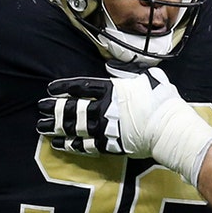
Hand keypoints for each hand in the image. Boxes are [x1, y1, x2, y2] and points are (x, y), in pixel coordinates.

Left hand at [39, 67, 211, 184]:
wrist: (170, 128)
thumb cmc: (163, 100)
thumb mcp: (149, 77)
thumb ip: (130, 73)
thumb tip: (118, 67)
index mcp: (113, 89)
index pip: (81, 87)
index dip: (64, 88)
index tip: (51, 89)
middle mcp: (104, 108)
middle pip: (72, 108)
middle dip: (54, 108)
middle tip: (41, 108)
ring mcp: (106, 128)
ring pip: (74, 128)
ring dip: (56, 127)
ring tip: (42, 127)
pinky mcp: (110, 145)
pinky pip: (85, 145)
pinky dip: (70, 144)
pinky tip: (59, 143)